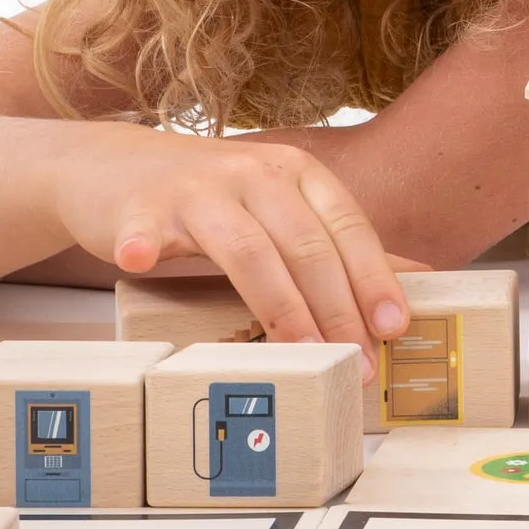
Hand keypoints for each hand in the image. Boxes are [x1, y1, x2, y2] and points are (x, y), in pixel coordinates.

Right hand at [44, 126, 407, 352]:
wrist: (111, 167)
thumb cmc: (210, 199)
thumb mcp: (282, 208)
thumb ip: (339, 242)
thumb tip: (418, 277)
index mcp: (296, 171)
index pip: (347, 227)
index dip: (373, 278)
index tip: (393, 328)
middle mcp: (252, 173)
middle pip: (305, 245)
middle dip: (337, 309)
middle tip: (355, 361)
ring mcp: (194, 189)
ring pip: (247, 249)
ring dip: (279, 306)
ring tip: (302, 353)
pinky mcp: (139, 207)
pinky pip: (144, 228)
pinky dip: (143, 243)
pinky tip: (142, 261)